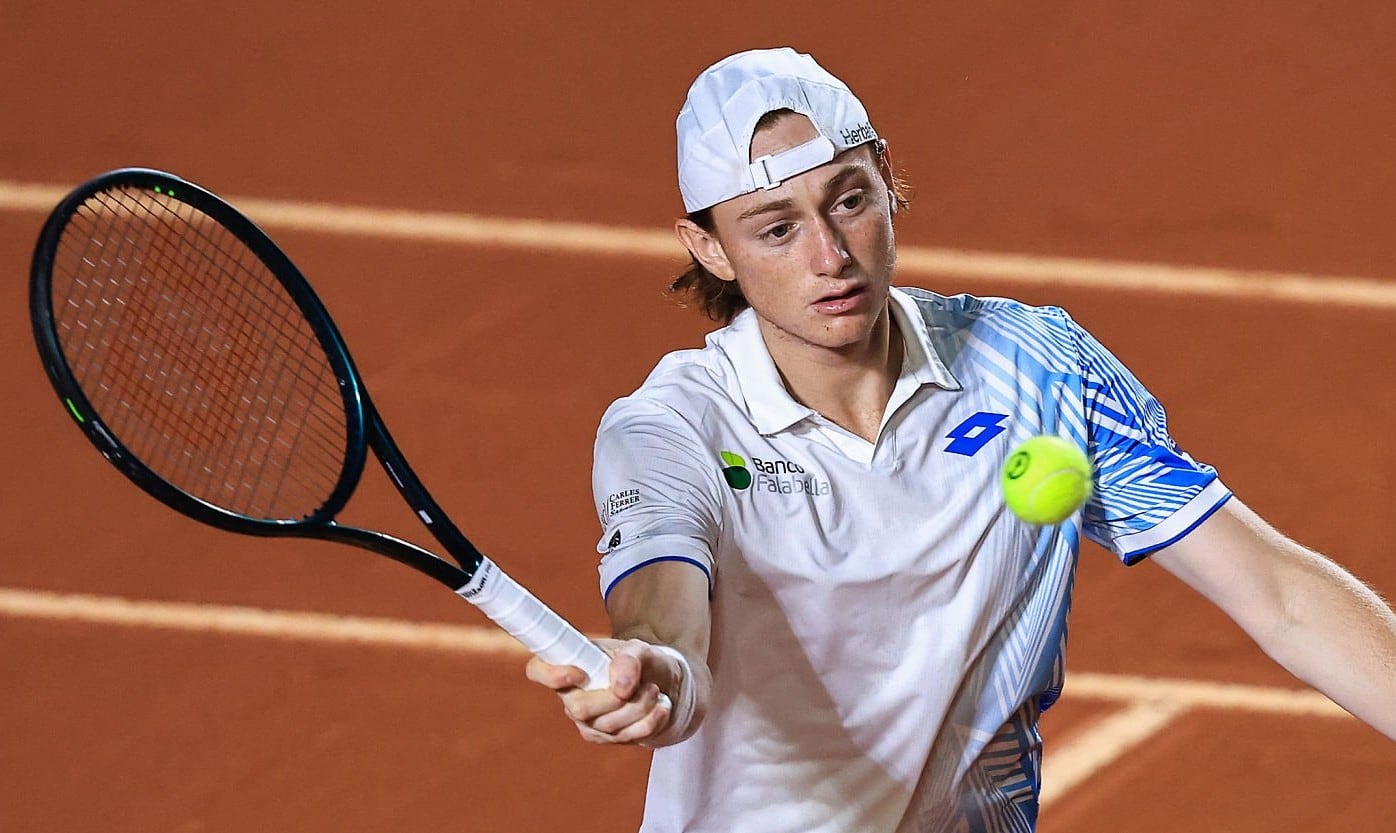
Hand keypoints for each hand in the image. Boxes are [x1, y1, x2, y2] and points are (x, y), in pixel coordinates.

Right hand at [526, 638, 675, 744]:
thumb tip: (620, 684)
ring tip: (655, 691)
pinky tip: (661, 708)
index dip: (551, 674)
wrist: (664, 685)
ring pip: (608, 725)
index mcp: (570, 663)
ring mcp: (586, 720)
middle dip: (618, 699)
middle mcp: (571, 695)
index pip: (538, 669)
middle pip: (580, 708)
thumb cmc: (643, 663)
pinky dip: (651, 721)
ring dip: (641, 707)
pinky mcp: (604, 738)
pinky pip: (627, 737)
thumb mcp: (642, 650)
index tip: (580, 673)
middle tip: (646, 685)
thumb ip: (630, 659)